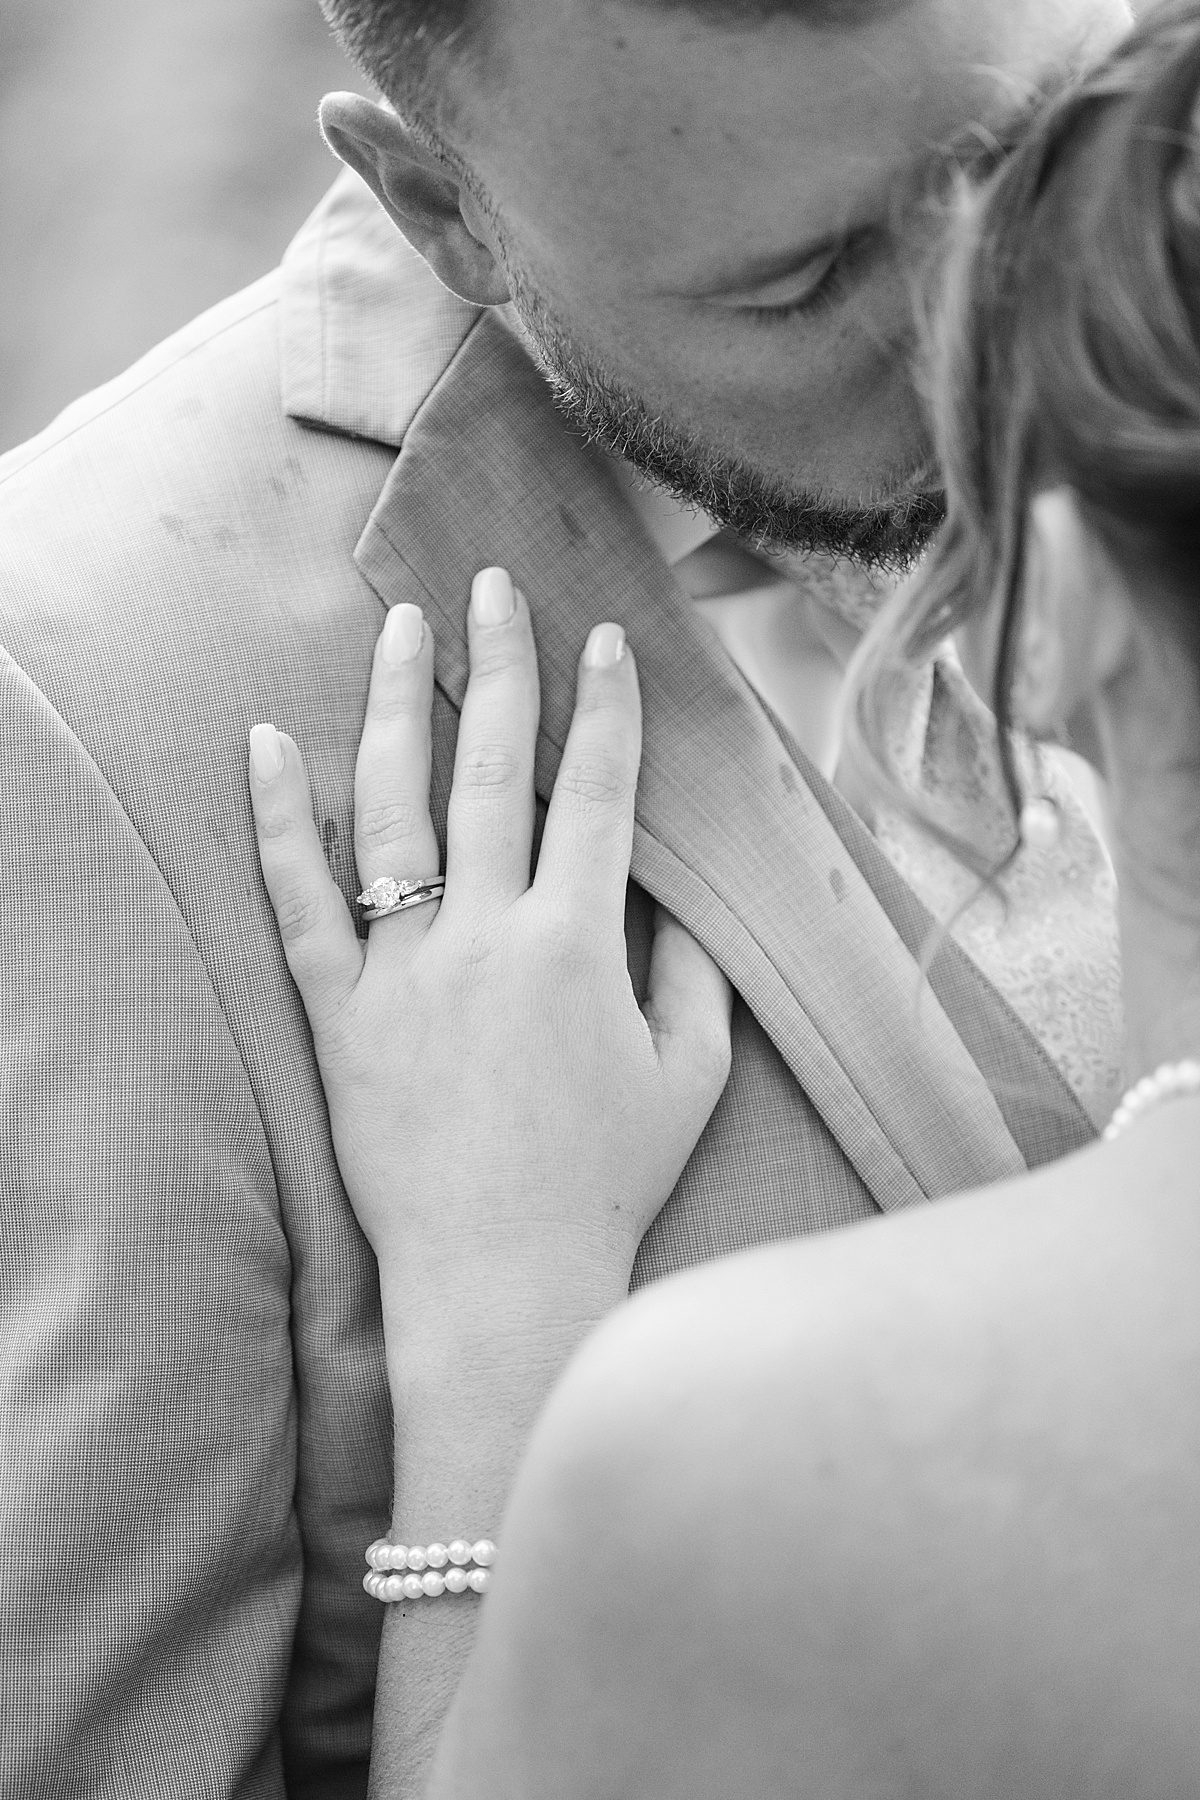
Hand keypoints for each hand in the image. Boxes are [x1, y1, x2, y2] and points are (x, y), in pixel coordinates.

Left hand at [247, 568, 731, 1311]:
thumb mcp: (688, 1076)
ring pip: (393, 809)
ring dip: (397, 706)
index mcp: (581, 944)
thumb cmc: (604, 1180)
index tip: (605, 640)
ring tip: (399, 626)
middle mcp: (488, 936)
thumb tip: (681, 890)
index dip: (608, 709)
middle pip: (494, 770)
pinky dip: (278, 819)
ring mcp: (404, 970)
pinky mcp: (338, 1012)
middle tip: (494, 586)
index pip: (597, 794)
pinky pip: (298, 901)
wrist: (501, 1274)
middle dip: (500, 666)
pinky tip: (265, 742)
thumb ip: (693, 972)